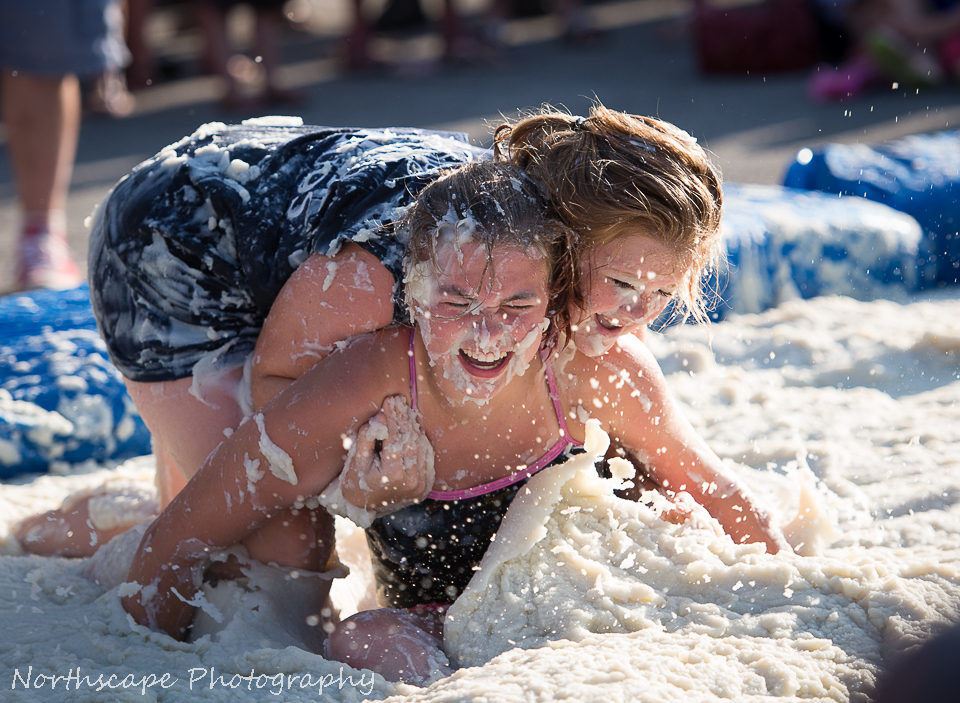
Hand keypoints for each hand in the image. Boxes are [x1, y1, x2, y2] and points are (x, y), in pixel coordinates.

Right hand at [340, 395, 434, 512]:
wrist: (367, 509)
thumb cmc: (356, 484)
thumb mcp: (354, 462)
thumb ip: (366, 439)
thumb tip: (380, 417)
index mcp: (393, 476)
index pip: (396, 438)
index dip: (393, 417)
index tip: (389, 400)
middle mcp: (412, 481)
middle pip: (410, 440)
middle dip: (403, 417)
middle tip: (398, 399)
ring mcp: (422, 484)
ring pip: (420, 446)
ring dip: (413, 426)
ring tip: (404, 409)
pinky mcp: (426, 485)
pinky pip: (427, 456)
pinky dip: (420, 440)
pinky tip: (413, 427)